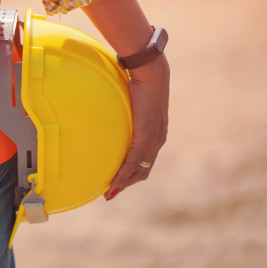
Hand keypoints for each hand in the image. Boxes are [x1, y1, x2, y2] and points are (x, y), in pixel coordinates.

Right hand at [105, 55, 169, 199]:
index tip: (120, 181)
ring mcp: (153, 141)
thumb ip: (126, 107)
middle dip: (127, 183)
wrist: (151, 75)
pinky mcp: (145, 138)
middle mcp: (157, 140)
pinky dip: (123, 175)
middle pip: (144, 170)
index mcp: (156, 132)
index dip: (133, 173)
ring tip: (109, 192)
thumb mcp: (133, 99)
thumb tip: (108, 101)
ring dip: (123, 183)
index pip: (146, 160)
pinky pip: (133, 162)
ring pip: (139, 170)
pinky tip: (114, 182)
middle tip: (111, 192)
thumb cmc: (140, 81)